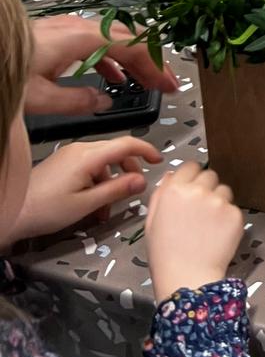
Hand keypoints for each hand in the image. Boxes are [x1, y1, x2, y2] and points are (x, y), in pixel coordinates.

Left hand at [11, 137, 161, 242]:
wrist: (11, 213)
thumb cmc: (45, 210)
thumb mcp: (86, 205)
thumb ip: (116, 190)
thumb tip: (142, 180)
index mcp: (88, 155)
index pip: (126, 143)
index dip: (146, 150)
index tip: (159, 160)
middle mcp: (80, 149)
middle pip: (115, 151)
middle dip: (128, 170)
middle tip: (133, 190)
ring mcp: (70, 154)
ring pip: (102, 161)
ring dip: (111, 180)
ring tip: (107, 207)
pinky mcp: (62, 162)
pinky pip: (89, 166)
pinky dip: (97, 181)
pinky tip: (92, 202)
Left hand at [26, 14, 180, 116]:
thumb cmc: (10, 73)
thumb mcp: (42, 97)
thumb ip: (78, 100)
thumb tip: (104, 101)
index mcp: (83, 40)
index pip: (133, 50)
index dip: (155, 68)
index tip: (169, 86)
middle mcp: (82, 28)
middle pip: (130, 40)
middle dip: (152, 63)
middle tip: (167, 84)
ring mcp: (72, 28)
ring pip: (116, 40)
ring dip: (134, 61)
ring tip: (145, 83)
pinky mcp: (62, 33)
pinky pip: (99, 42)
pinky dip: (114, 58)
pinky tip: (114, 78)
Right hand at [146, 162, 243, 301]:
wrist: (186, 278)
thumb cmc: (165, 254)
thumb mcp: (152, 221)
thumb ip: (161, 193)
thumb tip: (172, 175)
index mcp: (174, 190)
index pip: (191, 166)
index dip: (192, 178)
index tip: (192, 189)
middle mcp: (198, 190)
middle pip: (210, 175)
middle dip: (207, 188)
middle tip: (200, 211)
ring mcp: (219, 201)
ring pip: (224, 190)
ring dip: (219, 202)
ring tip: (209, 226)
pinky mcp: (235, 214)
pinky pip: (234, 209)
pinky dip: (228, 219)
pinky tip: (217, 235)